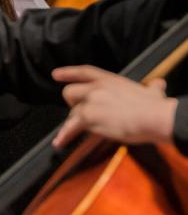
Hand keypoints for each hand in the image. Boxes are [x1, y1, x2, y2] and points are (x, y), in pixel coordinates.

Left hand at [52, 65, 176, 148]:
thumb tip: (159, 84)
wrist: (154, 117)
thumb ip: (152, 87)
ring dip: (73, 123)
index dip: (69, 73)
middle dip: (73, 104)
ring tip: (70, 134)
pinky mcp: (89, 117)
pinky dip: (65, 135)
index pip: (84, 72)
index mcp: (110, 80)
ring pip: (72, 112)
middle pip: (70, 93)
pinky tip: (60, 142)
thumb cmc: (156, 106)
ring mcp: (91, 102)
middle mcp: (96, 88)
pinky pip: (71, 127)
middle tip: (82, 114)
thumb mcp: (153, 91)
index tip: (55, 74)